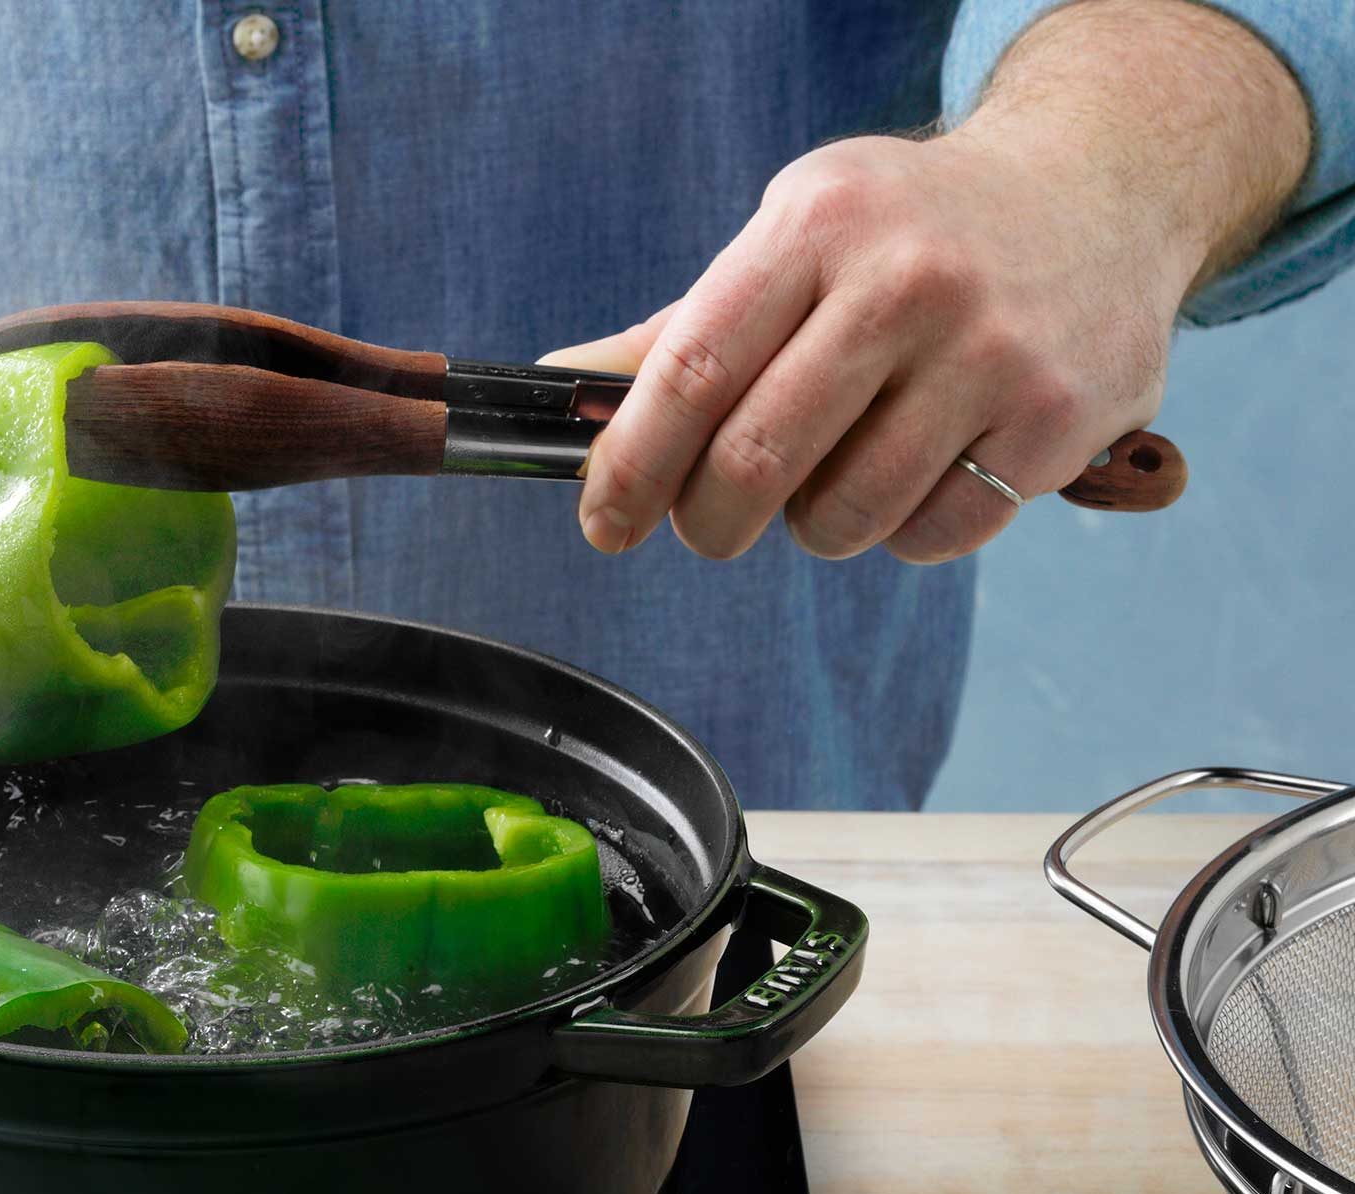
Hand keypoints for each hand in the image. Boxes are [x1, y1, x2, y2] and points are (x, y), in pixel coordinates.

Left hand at [543, 0, 1306, 564]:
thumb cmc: (913, 227)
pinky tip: (920, 469)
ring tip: (834, 473)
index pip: (692, 372)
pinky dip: (902, 530)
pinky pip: (931, 535)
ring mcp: (991, 350)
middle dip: (710, 522)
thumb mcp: (796, 235)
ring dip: (812, 527)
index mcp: (818, 224)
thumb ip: (684, 327)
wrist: (1100, 187)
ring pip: (842, 516)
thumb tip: (563, 390)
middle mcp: (907, 279)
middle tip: (710, 525)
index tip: (604, 524)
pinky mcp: (1056, 418)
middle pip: (756, 462)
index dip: (630, 467)